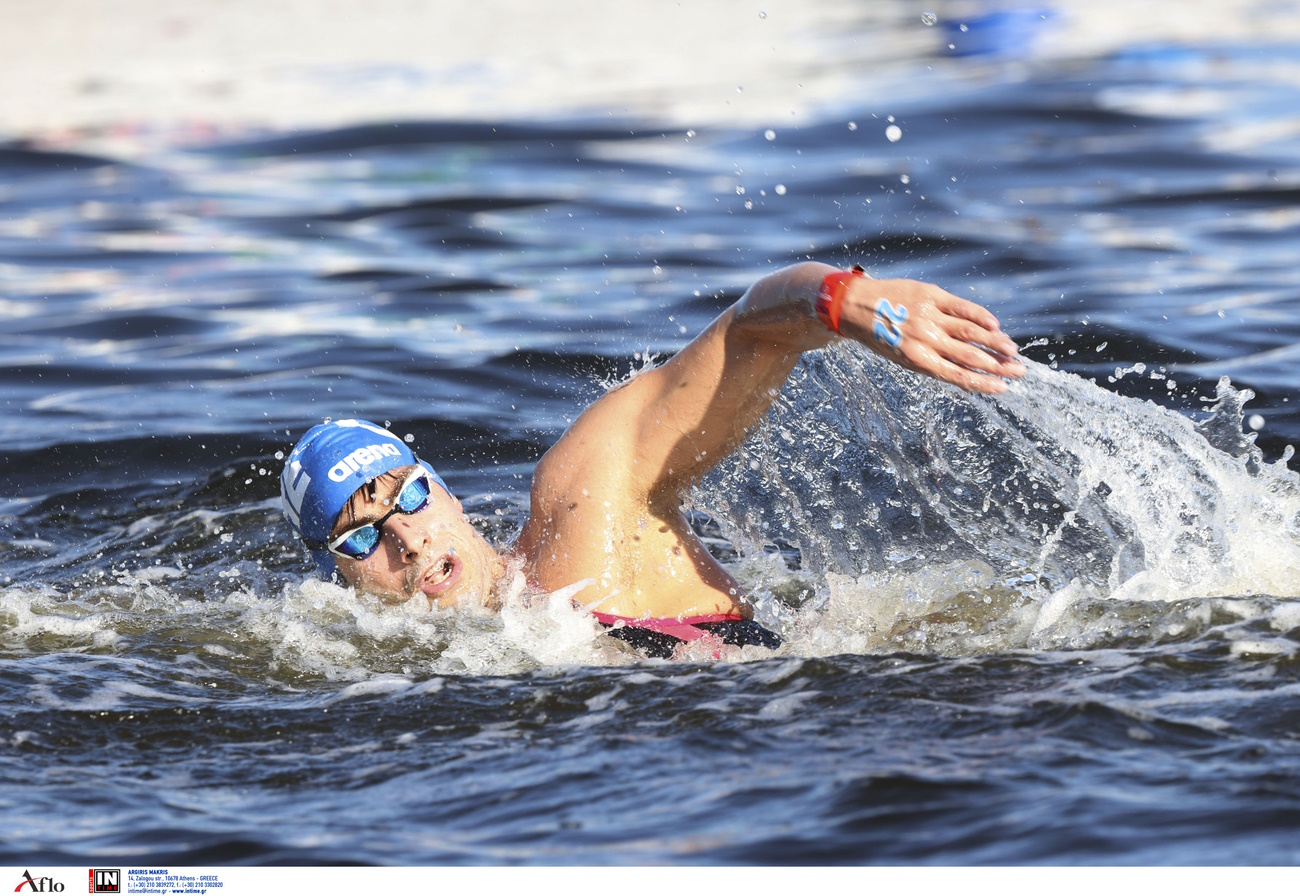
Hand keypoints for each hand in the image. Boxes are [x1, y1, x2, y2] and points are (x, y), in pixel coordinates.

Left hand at [836, 277, 1024, 393]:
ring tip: (1012, 351)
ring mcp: (929, 316)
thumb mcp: (902, 357)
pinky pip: (962, 307)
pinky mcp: (931, 295)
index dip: (983, 384)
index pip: (958, 376)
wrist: (854, 306)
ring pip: (971, 331)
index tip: (1004, 389)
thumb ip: (933, 362)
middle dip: (998, 366)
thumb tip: (967, 370)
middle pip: (971, 356)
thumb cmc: (881, 337)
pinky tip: (995, 325)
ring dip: (995, 342)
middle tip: (1020, 371)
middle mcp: (925, 340)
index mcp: (916, 360)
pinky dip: (980, 316)